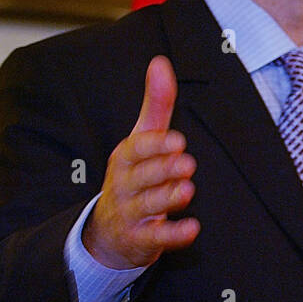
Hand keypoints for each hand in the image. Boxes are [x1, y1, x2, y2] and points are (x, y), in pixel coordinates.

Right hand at [86, 56, 199, 268]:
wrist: (109, 232)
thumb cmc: (134, 176)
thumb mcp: (142, 140)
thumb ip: (156, 104)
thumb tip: (160, 61)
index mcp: (125, 158)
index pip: (135, 149)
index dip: (154, 146)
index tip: (177, 141)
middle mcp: (124, 185)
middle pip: (141, 177)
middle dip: (163, 170)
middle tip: (186, 164)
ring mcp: (130, 214)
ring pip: (147, 206)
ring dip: (167, 198)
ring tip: (187, 190)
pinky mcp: (140, 240)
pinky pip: (155, 239)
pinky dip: (173, 235)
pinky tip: (192, 229)